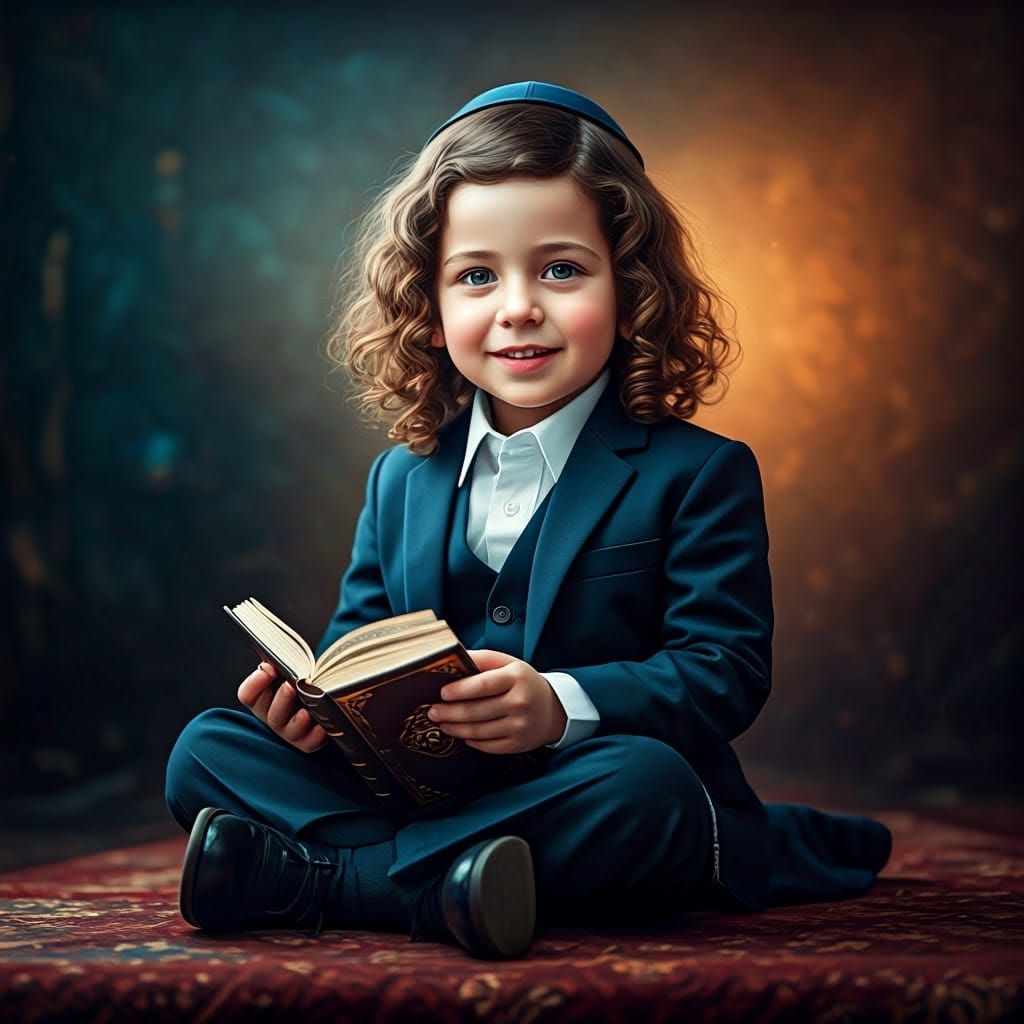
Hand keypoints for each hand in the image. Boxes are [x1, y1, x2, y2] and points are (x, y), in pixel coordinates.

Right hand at [237, 662, 327, 753]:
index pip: (248, 694)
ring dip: (297, 721)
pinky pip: (310, 743)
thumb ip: (284, 665)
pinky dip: (316, 735)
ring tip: (306, 712)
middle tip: (290, 686)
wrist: (318, 702)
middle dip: (281, 699)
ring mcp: (289, 732)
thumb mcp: (290, 674)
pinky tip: (323, 726)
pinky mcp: (307, 742)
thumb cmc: (301, 685)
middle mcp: (273, 717)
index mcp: (263, 699)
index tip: (268, 668)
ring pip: (289, 730)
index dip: (255, 682)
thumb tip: (282, 654)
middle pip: (271, 714)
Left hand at [427, 649, 567, 754]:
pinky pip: (487, 745)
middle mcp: (520, 702)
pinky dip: (470, 740)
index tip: (442, 692)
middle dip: (449, 712)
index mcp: (517, 678)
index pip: (483, 684)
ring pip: (478, 731)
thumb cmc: (524, 682)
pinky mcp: (517, 744)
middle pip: (476, 711)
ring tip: (442, 722)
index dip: (460, 690)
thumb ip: (483, 659)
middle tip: (432, 711)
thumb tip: (454, 656)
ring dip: (455, 728)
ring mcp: (519, 725)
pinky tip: (461, 734)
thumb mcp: (509, 663)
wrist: (554, 709)